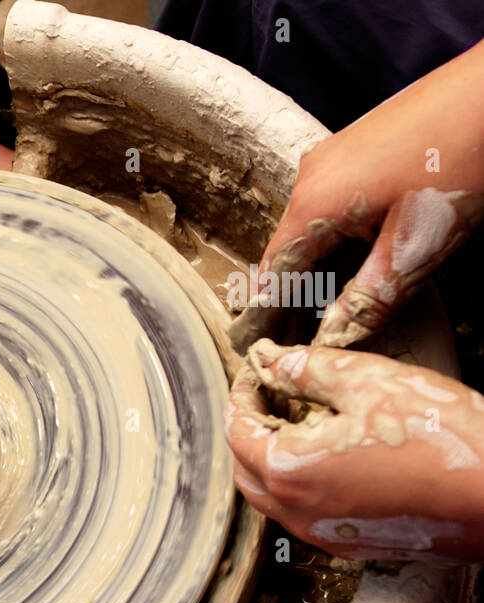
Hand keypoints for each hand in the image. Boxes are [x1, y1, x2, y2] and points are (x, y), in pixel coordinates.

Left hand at [225, 339, 483, 560]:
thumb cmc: (443, 440)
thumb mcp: (370, 383)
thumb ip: (310, 370)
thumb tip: (275, 362)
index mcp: (290, 472)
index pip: (238, 431)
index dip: (243, 395)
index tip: (257, 373)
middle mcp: (298, 513)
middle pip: (247, 469)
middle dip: (251, 429)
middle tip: (272, 395)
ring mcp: (326, 534)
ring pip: (275, 496)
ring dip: (275, 459)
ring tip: (303, 422)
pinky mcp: (355, 545)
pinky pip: (308, 514)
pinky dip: (304, 484)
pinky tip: (335, 456)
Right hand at [248, 41, 483, 347]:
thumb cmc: (461, 157)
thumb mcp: (416, 245)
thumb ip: (371, 297)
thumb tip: (336, 339)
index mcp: (314, 202)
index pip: (275, 271)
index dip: (266, 311)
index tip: (257, 341)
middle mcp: (312, 176)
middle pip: (291, 248)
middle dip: (293, 292)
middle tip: (293, 333)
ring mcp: (334, 156)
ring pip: (314, 225)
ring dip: (318, 264)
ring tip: (323, 303)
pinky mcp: (359, 146)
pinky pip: (333, 201)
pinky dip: (336, 236)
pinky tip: (357, 253)